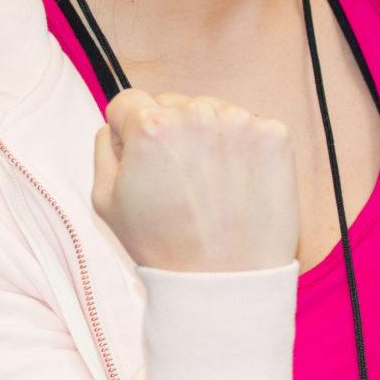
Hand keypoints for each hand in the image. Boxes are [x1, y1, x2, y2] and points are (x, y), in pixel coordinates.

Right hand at [89, 89, 296, 272]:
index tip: (143, 158)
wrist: (226, 277)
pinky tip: (238, 184)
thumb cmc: (162, 244)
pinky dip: (244, 149)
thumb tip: (118, 123)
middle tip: (180, 180)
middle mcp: (197, 113)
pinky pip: (249, 129)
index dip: (129, 132)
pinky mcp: (275, 136)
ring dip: (209, 137)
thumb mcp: (105, 200)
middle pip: (174, 104)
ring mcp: (241, 122)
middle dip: (172, 132)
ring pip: (213, 112)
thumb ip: (104, 147)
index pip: (129, 102)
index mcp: (151, 125)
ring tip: (210, 185)